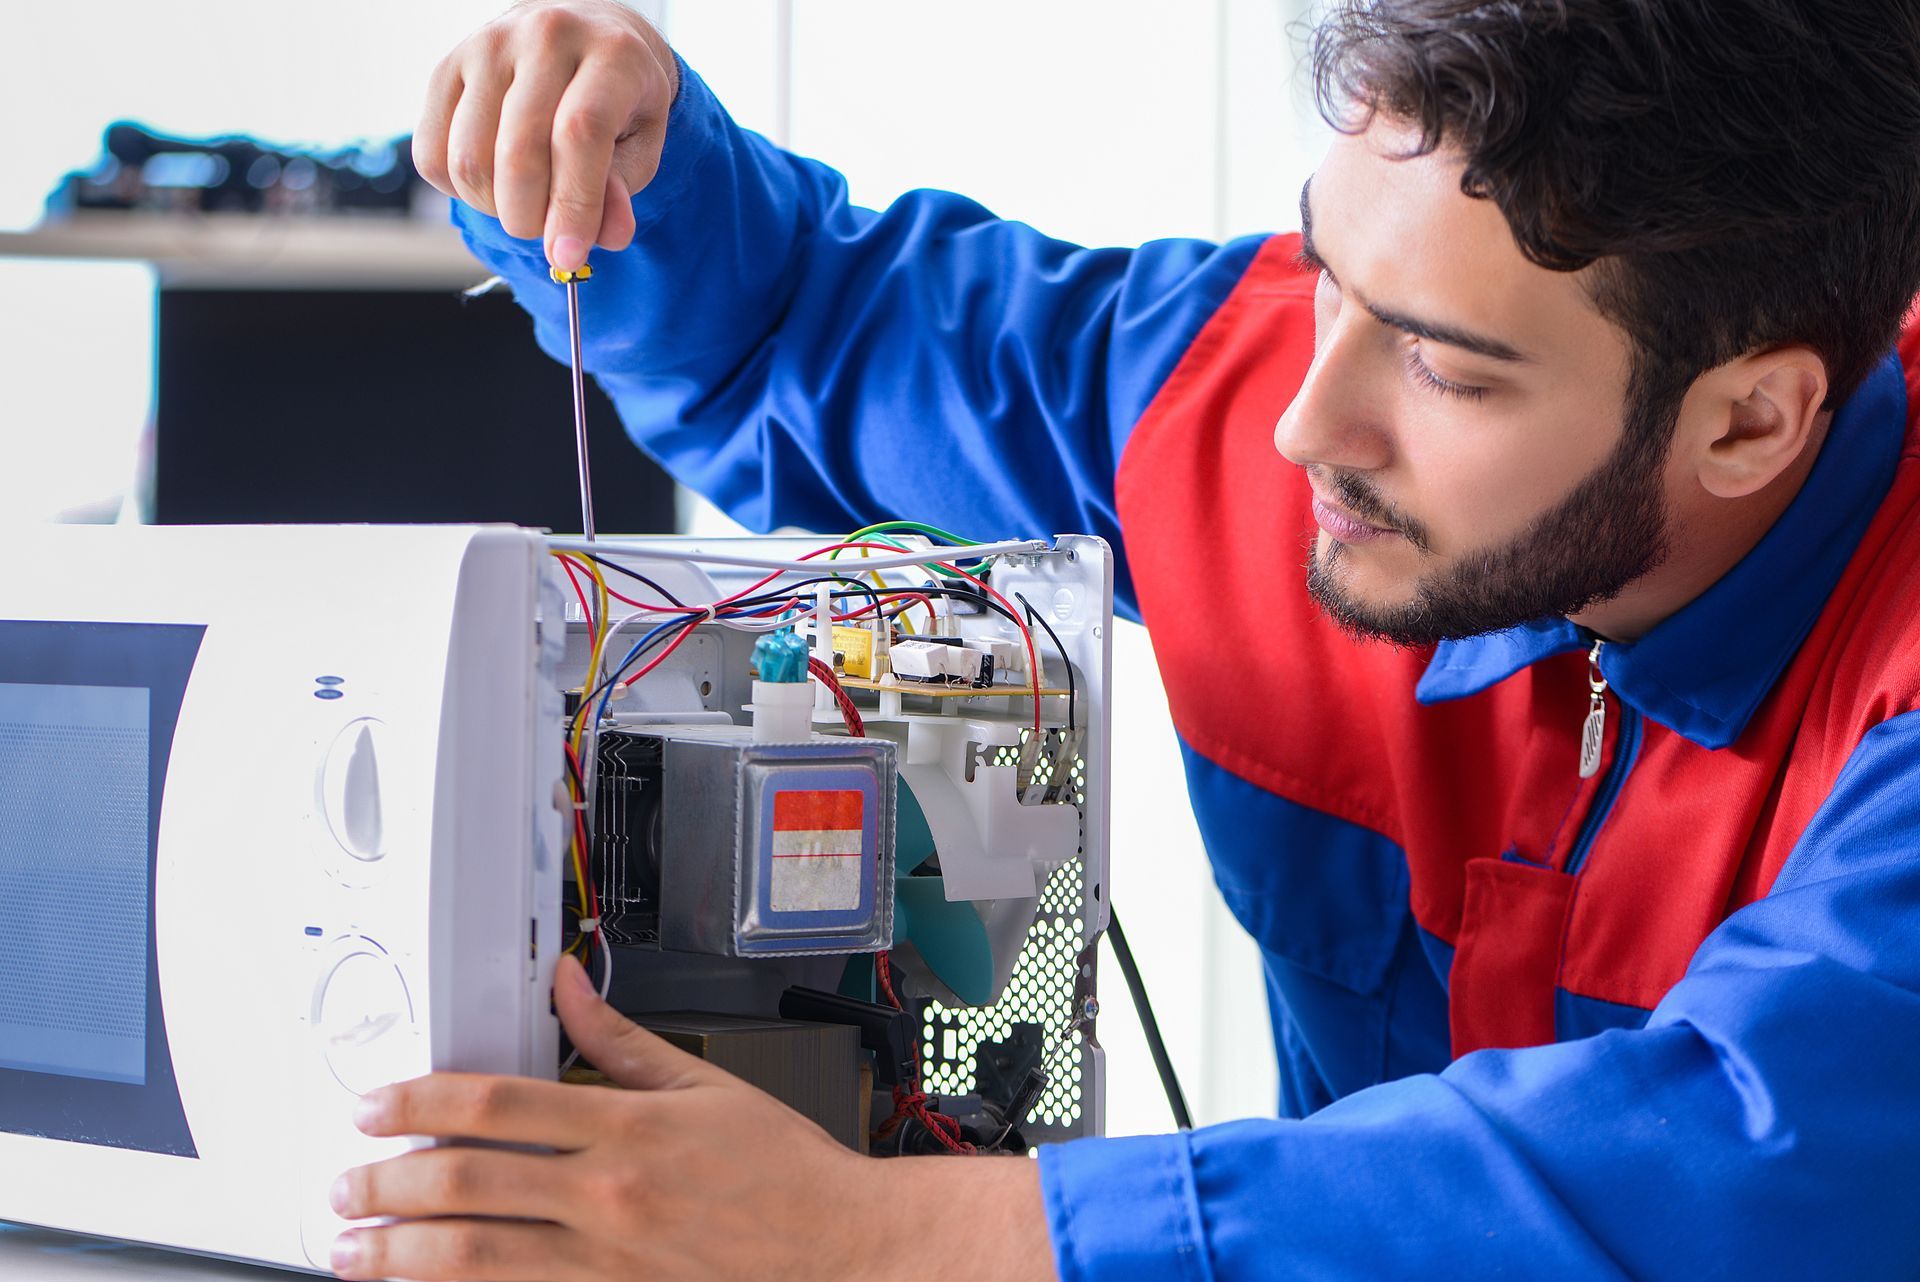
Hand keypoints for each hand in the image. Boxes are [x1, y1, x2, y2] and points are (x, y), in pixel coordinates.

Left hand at [327, 954, 872, 1281]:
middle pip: (469, 1182)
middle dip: (390, 1182)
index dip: (420, 1100)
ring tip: (353, 1249)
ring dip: (401, 1252)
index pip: (496, 1103)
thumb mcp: (704, 1086)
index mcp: (626, 1128)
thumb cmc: (783, 1172)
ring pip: (476, 1256)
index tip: (375, 1105)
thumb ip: (618, 1039)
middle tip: (344, 1182)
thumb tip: (567, 984)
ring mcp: (607, 1262)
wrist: (840, 1249)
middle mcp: (607, 1196)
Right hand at [416, 0, 680, 271]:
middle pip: (518, 153)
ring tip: (524, 201)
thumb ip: (623, 191)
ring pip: (469, 160)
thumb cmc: (618, 100)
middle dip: (529, 218)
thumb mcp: (642, 143)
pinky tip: (491, 179)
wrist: (582, 35)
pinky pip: (431, 154)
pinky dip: (458, 190)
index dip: (573, 205)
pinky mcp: (445, 66)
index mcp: (610, 54)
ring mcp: (488, 46)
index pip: (580, 134)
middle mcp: (545, 37)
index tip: (569, 255)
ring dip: (493, 208)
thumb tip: (604, 236)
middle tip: (547, 232)